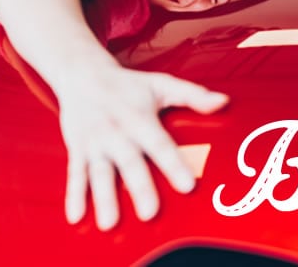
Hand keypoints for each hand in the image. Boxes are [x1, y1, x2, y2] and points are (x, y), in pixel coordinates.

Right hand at [56, 65, 227, 229]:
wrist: (82, 73)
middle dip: (140, 188)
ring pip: (99, 174)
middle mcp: (116, 132)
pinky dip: (73, 196)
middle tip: (150, 213)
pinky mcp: (78, 149)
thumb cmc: (128, 84)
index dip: (174, 165)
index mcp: (140, 118)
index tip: (187, 186)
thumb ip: (193, 95)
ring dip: (104, 198)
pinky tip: (75, 217)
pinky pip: (75, 174)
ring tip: (109, 223)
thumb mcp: (161, 84)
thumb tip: (224, 101)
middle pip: (130, 163)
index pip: (160, 144)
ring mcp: (95, 143)